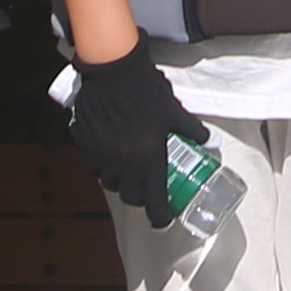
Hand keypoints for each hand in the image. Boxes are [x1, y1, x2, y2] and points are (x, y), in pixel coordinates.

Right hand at [65, 42, 194, 224]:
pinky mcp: (85, 144)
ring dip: (119, 181)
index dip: (159, 216)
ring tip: (126, 170)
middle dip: (139, 196)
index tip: (162, 220)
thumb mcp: (173, 111)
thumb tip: (206, 141)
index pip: (154, 200)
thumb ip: (190, 129)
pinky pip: (91, 165)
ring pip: (109, 182)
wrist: (114, 70)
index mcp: (148, 158)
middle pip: (130, 195)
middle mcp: (124, 162)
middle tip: (146, 189)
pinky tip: (106, 156)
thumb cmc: (147, 91)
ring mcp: (102, 155)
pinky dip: (99, 166)